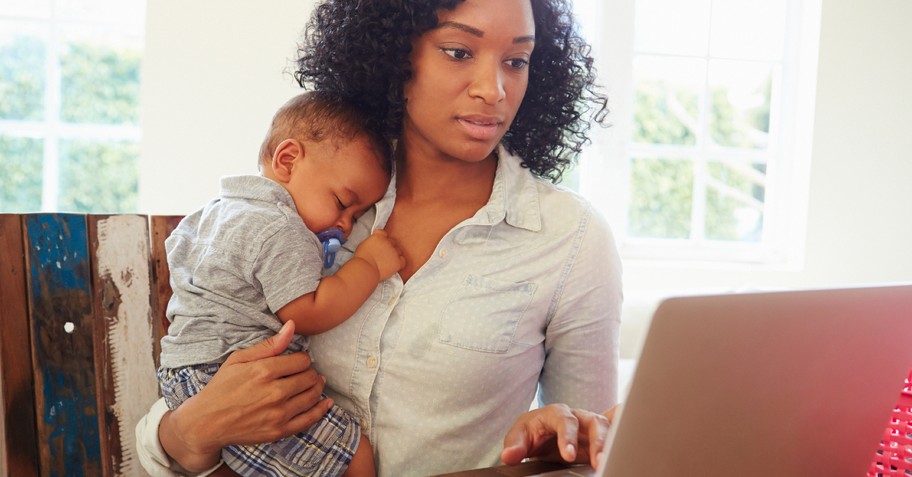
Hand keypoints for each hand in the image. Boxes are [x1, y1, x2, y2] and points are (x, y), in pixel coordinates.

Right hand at [159, 321, 331, 471]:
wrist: (206, 422)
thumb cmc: (221, 387)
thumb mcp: (239, 359)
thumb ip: (269, 345)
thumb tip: (292, 326)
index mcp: (264, 371)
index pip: (301, 360)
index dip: (302, 359)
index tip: (297, 361)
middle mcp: (274, 392)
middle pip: (309, 377)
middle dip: (310, 372)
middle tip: (305, 372)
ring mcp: (278, 414)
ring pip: (312, 396)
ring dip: (317, 387)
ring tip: (314, 383)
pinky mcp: (279, 431)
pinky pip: (309, 419)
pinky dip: (321, 410)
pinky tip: (326, 403)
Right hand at [354, 229, 404, 279]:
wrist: (366, 269)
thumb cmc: (362, 259)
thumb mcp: (364, 245)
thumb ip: (372, 242)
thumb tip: (374, 244)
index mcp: (379, 236)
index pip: (384, 233)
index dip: (382, 239)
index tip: (380, 244)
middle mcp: (388, 242)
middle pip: (392, 242)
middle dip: (389, 247)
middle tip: (383, 254)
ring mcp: (394, 252)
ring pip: (398, 251)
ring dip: (394, 254)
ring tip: (387, 261)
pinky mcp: (397, 261)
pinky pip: (403, 260)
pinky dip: (399, 262)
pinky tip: (394, 265)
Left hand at [501, 404, 618, 468]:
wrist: (539, 433)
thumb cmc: (530, 432)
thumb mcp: (518, 437)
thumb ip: (514, 446)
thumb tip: (509, 456)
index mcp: (556, 413)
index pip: (565, 421)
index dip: (567, 437)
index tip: (568, 456)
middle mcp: (577, 415)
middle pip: (593, 421)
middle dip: (598, 441)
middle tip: (599, 461)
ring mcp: (590, 424)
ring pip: (607, 427)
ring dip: (610, 443)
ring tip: (609, 462)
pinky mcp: (599, 435)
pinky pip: (617, 425)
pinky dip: (626, 425)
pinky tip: (635, 433)